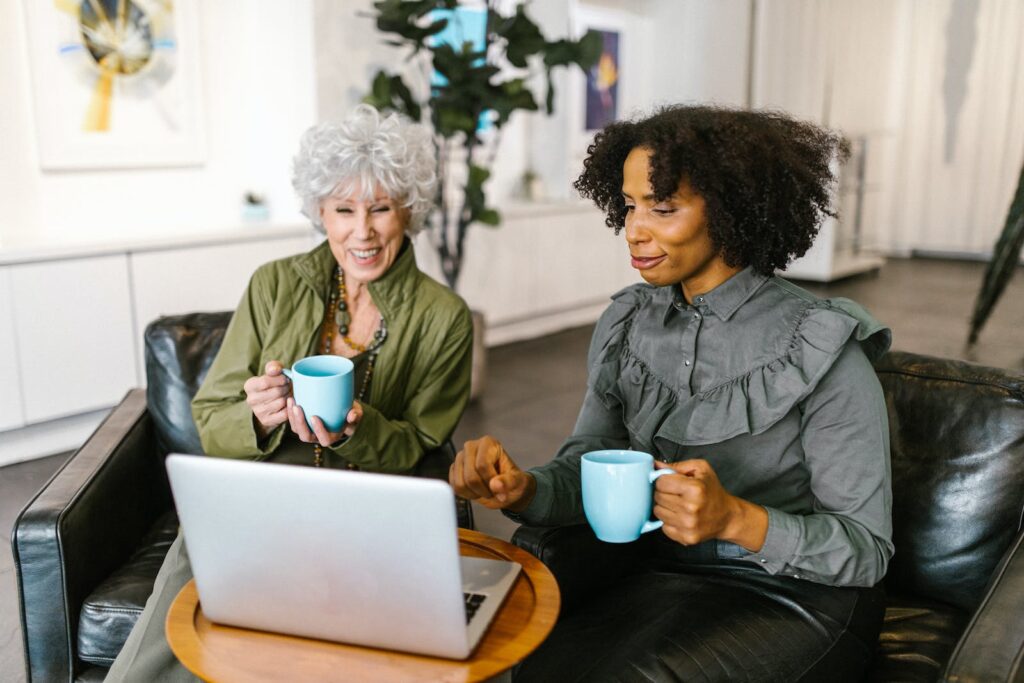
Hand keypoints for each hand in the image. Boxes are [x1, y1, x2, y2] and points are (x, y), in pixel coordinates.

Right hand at [244, 361, 290, 437]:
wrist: (269, 403)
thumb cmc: (272, 384)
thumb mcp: (271, 372)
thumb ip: (273, 367)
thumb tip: (276, 369)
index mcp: (249, 386)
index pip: (265, 382)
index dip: (280, 379)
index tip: (285, 379)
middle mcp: (250, 400)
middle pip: (276, 392)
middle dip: (286, 388)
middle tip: (288, 387)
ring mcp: (258, 412)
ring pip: (281, 402)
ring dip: (289, 397)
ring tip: (288, 394)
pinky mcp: (267, 421)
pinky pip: (284, 414)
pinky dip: (290, 408)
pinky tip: (288, 403)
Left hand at [286, 398, 362, 446]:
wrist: (341, 412)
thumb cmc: (349, 414)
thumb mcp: (356, 413)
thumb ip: (356, 415)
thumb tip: (352, 415)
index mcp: (331, 437)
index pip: (324, 439)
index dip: (319, 430)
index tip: (315, 417)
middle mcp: (317, 437)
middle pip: (305, 436)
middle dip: (300, 423)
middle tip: (298, 408)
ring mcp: (309, 430)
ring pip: (296, 429)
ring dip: (292, 417)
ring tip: (292, 401)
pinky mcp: (302, 423)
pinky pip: (293, 421)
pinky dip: (290, 411)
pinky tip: (291, 400)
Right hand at [450, 436, 534, 510]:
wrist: (504, 487)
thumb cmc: (512, 480)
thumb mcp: (517, 481)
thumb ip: (508, 482)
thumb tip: (495, 485)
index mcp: (488, 443)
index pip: (482, 465)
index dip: (491, 481)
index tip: (500, 488)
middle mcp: (471, 447)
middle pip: (471, 476)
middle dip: (483, 490)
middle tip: (493, 491)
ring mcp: (460, 458)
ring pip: (461, 484)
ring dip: (475, 493)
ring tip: (485, 490)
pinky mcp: (454, 470)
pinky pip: (454, 488)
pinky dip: (466, 495)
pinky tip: (476, 490)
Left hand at [652, 459, 767, 550]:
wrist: (728, 516)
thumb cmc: (713, 491)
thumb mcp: (701, 469)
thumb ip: (677, 465)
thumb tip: (655, 465)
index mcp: (695, 489)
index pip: (661, 482)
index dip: (664, 480)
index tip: (671, 481)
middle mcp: (691, 508)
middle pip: (658, 497)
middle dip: (664, 492)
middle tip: (676, 493)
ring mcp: (688, 525)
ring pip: (658, 512)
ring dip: (665, 507)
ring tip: (678, 504)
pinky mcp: (686, 538)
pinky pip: (663, 527)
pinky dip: (669, 521)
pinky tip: (680, 516)